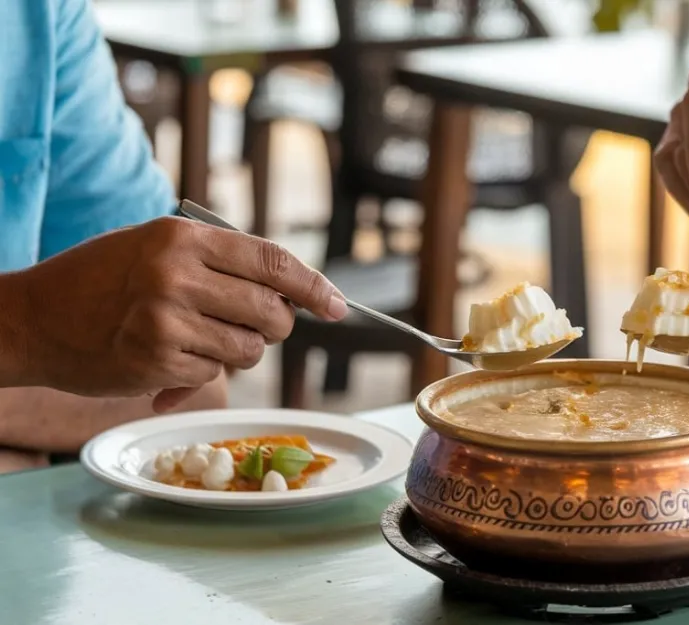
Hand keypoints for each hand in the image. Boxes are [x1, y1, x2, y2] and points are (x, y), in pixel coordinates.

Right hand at [11, 217, 346, 410]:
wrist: (31, 319)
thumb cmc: (101, 281)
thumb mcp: (157, 249)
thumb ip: (222, 264)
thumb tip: (298, 294)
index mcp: (182, 238)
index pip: (273, 262)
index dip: (315, 287)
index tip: (339, 306)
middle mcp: (176, 275)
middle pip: (273, 312)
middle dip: (275, 325)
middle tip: (250, 324)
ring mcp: (166, 320)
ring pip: (249, 349)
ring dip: (236, 351)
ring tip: (194, 337)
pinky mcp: (156, 361)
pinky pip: (213, 374)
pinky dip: (199, 372)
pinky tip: (163, 356)